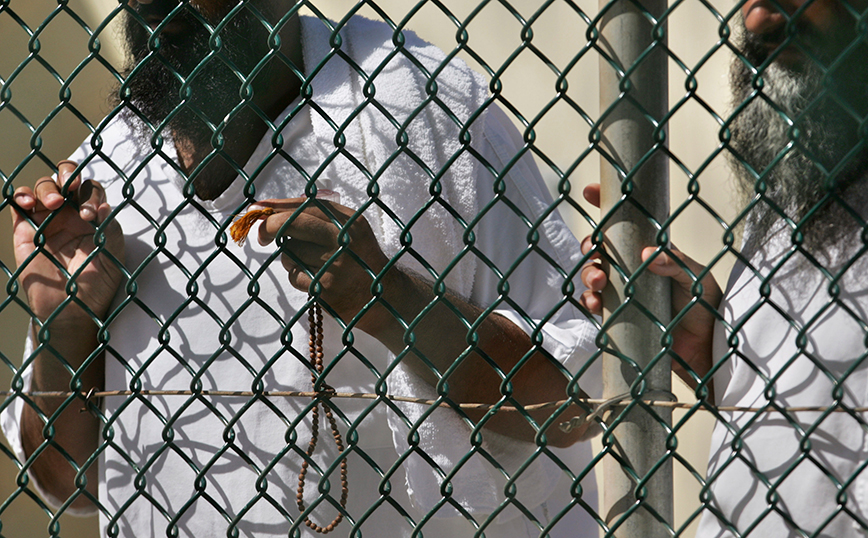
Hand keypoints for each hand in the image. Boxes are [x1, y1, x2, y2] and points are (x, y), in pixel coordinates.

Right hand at [11, 161, 124, 326]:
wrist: (72, 311)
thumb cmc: (97, 285)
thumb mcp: (113, 257)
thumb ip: (110, 230)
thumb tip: (104, 206)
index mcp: (94, 216)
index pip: (92, 189)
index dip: (92, 194)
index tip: (92, 215)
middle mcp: (71, 214)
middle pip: (67, 178)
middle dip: (69, 174)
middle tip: (71, 188)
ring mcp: (47, 219)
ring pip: (44, 186)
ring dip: (48, 187)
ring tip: (54, 202)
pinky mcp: (26, 230)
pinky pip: (20, 204)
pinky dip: (22, 196)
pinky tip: (30, 203)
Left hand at [255, 197, 388, 322]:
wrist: (384, 297)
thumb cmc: (357, 258)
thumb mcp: (349, 230)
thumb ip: (316, 215)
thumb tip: (265, 205)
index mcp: (349, 220)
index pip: (306, 205)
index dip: (277, 207)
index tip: (257, 210)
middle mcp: (344, 238)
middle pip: (293, 224)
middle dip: (269, 227)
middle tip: (262, 236)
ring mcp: (335, 264)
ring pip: (289, 253)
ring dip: (290, 259)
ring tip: (312, 264)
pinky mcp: (326, 288)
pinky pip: (294, 275)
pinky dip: (298, 277)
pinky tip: (315, 280)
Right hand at [579, 183, 720, 382]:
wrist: (706, 350)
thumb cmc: (706, 307)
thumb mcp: (697, 278)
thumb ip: (675, 263)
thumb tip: (645, 255)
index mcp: (652, 251)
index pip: (627, 222)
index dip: (607, 204)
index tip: (591, 190)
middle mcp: (633, 268)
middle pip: (601, 247)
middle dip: (591, 244)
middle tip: (595, 249)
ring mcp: (623, 291)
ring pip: (592, 273)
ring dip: (588, 273)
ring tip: (598, 282)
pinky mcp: (617, 316)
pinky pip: (593, 303)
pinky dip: (589, 301)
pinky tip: (595, 304)